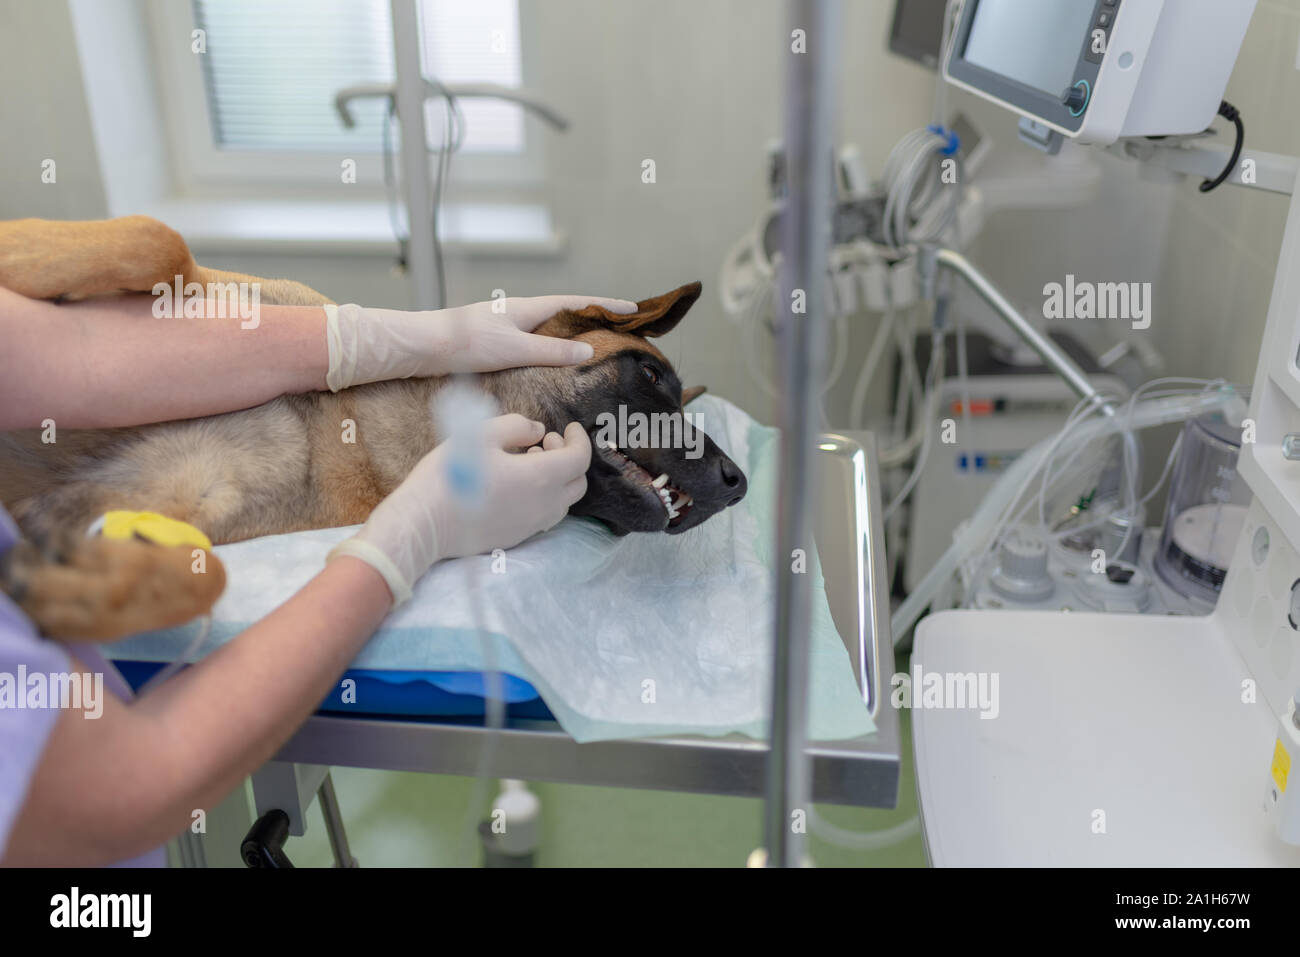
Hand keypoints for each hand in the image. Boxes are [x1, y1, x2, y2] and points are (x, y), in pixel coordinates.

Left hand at [323, 295, 635, 390]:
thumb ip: (551, 351)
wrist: (422, 346)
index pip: (577, 303)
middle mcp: (520, 314)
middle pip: (567, 315)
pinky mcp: (496, 344)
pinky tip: (558, 365)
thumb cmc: (465, 343)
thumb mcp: (514, 348)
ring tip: (599, 348)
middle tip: (623, 330)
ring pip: (551, 330)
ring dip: (575, 336)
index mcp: (528, 308)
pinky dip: (555, 350)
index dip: (607, 306)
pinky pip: (536, 344)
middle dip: (596, 321)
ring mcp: (508, 328)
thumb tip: (587, 350)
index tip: (635, 309)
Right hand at [326, 415, 590, 603]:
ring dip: (557, 479)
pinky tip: (518, 485)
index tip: (570, 427)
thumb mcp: (480, 435)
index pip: (580, 459)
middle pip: (577, 483)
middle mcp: (544, 506)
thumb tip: (537, 430)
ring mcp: (532, 526)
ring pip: (563, 502)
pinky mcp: (517, 537)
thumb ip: (516, 426)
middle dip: (569, 458)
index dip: (580, 440)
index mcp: (541, 478)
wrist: (424, 523)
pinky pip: (544, 516)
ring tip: (530, 462)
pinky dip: (544, 497)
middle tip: (545, 443)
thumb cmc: (450, 474)